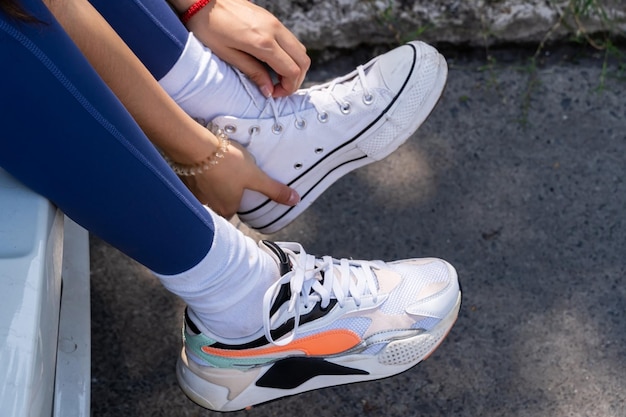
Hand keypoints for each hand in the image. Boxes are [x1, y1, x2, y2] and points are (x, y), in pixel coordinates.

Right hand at [180, 141, 299, 217]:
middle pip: (218, 204)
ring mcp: (194, 194)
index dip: (237, 204)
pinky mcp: (184, 180)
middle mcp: (209, 205)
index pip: (232, 213)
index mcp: (226, 208)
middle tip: (229, 179)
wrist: (195, 146)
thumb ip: (274, 189)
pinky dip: (198, 176)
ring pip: (205, 193)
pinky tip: (202, 165)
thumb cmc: (227, 163)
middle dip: (223, 194)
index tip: (240, 194)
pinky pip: (193, 182)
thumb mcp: (256, 176)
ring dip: (210, 185)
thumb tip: (295, 200)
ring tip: (217, 170)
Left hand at [182, 0, 309, 96]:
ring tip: (276, 78)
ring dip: (294, 67)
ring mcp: (275, 22)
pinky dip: (289, 56)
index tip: (274, 94)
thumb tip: (268, 90)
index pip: (292, 70)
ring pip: (300, 50)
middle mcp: (274, 30)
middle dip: (296, 80)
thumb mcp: (227, 54)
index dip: (288, 88)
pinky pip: (291, 41)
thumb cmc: (209, 26)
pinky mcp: (272, 19)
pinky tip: (274, 63)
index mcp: (263, 42)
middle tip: (279, 89)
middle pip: (303, 60)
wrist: (203, 0)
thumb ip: (252, 72)